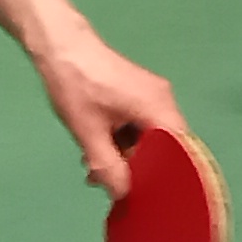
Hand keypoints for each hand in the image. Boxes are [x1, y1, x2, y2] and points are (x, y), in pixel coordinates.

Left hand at [36, 31, 185, 198]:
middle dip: (139, 168)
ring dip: (126, 155)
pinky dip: (122, 140)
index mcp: (158, 106)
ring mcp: (150, 95)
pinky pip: (139, 125)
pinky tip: (98, 151)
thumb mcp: (88, 133)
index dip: (170, 174)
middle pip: (165, 144)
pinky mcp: (137, 93)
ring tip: (95, 171)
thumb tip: (123, 195)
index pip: (181, 148)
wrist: (60, 45)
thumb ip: (108, 167)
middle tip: (112, 186)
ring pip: (148, 136)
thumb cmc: (76, 86)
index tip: (150, 195)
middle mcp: (162, 100)